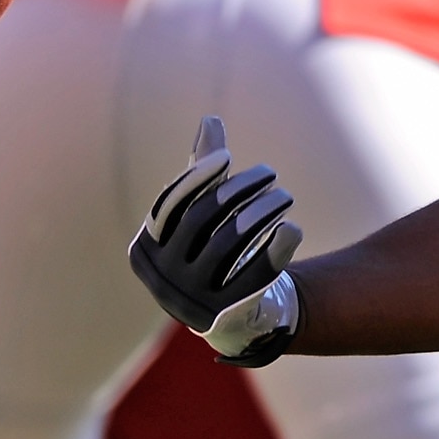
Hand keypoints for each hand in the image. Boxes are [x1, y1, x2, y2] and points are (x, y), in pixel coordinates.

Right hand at [127, 117, 303, 365]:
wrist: (236, 315)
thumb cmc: (214, 251)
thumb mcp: (205, 215)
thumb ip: (205, 171)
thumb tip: (210, 120)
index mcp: (145, 252)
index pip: (170, 206)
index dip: (197, 178)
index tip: (228, 156)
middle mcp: (162, 279)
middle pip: (201, 221)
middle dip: (238, 190)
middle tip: (271, 172)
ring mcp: (192, 302)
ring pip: (229, 245)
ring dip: (262, 212)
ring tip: (285, 196)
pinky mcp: (228, 318)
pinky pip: (254, 276)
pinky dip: (275, 248)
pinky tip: (293, 227)